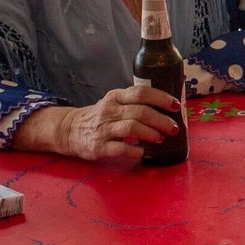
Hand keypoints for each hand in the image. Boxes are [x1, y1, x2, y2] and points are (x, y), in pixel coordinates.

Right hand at [56, 85, 181, 160]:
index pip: (141, 92)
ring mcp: (103, 129)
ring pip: (132, 127)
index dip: (161, 98)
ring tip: (160, 138)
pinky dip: (135, 150)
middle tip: (173, 129)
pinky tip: (142, 152)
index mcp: (116, 97)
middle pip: (140, 112)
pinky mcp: (99, 146)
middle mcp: (109, 110)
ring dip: (151, 133)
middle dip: (161, 120)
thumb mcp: (114, 103)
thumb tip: (169, 108)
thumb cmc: (100, 117)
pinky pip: (120, 148)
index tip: (176, 106)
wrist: (69, 130)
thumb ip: (135, 103)